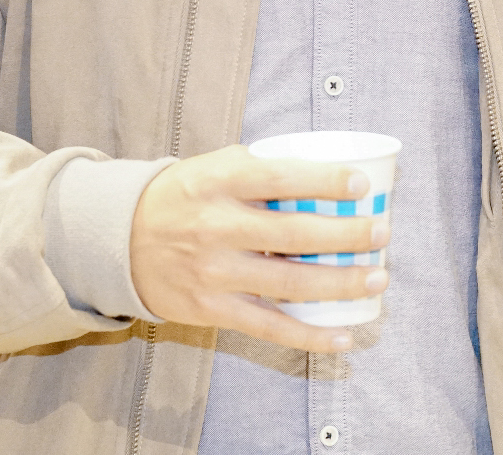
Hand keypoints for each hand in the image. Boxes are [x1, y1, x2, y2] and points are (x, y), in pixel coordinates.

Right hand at [130, 146, 390, 352]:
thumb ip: (262, 167)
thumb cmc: (184, 196)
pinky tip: (344, 336)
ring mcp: (213, 272)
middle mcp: (216, 227)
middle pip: (292, 234)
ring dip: (340, 283)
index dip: (324, 181)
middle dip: (345, 235)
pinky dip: (309, 335)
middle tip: (383, 232)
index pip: (279, 178)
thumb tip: (330, 171)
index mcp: (219, 182)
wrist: (119, 240)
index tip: (360, 185)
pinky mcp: (210, 310)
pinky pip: (269, 327)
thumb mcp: (215, 166)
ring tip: (378, 277)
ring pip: (288, 283)